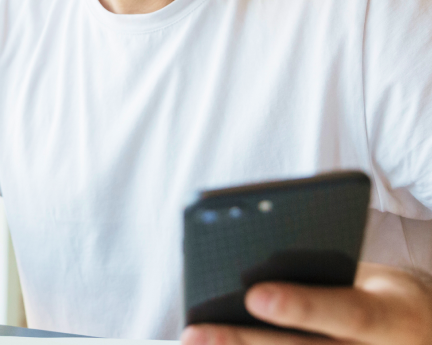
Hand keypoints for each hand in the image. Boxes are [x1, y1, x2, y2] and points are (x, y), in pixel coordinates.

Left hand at [182, 263, 431, 344]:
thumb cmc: (386, 299)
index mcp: (395, 319)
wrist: (422, 334)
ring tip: (195, 343)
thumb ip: (323, 277)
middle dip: (246, 344)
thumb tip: (253, 267)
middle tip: (195, 333)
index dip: (303, 307)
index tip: (254, 295)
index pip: (350, 313)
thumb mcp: (375, 281)